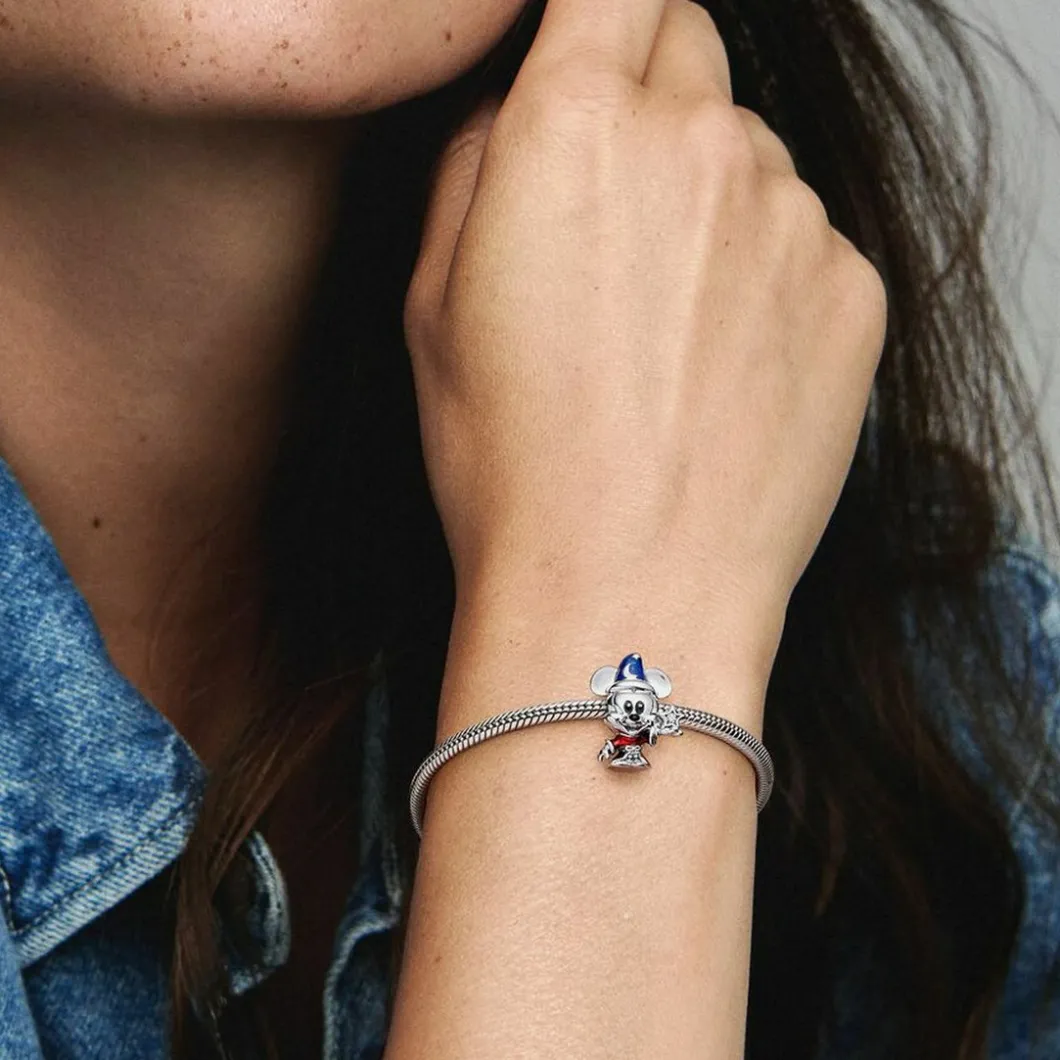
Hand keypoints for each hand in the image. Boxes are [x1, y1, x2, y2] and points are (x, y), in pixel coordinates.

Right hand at [403, 0, 886, 676]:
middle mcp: (701, 142)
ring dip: (711, 199)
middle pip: (689, 43)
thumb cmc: (511, 462)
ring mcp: (792, 216)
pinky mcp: (853, 290)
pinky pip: (807, 242)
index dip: (597, 14)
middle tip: (614, 205)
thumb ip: (476, 163)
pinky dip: (768, 277)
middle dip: (650, 93)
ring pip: (751, 155)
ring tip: (667, 325)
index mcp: (576, 125)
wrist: (630, 589)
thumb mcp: (432, 303)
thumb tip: (519, 106)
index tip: (588, 57)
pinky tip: (723, 367)